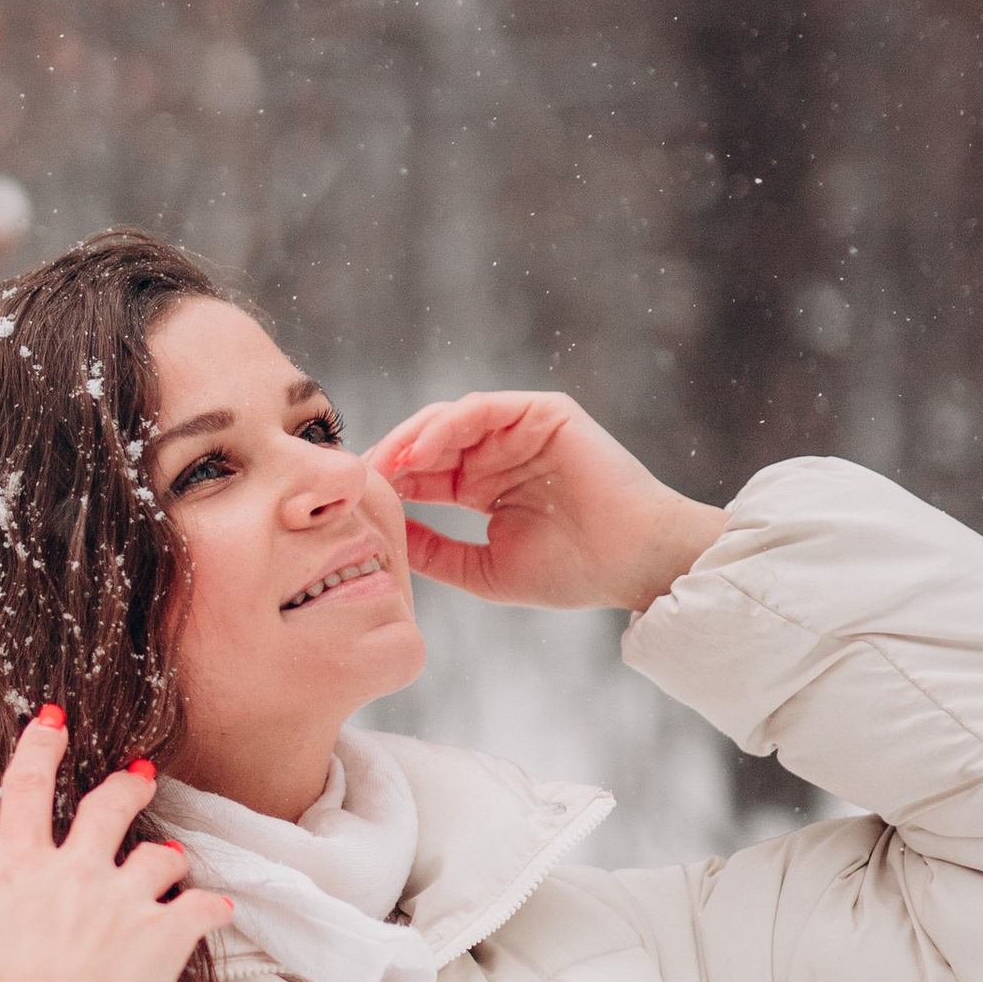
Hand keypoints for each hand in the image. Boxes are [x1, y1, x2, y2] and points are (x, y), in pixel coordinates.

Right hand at [0, 707, 233, 981]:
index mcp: (17, 878)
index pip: (26, 790)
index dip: (40, 747)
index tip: (55, 718)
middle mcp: (75, 876)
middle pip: (111, 805)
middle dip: (127, 788)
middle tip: (139, 780)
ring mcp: (124, 903)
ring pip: (163, 853)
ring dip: (169, 858)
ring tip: (172, 863)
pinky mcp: (166, 938)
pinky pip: (204, 904)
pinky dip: (212, 906)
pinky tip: (215, 910)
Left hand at [361, 390, 725, 614]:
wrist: (632, 564)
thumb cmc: (572, 573)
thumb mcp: (482, 569)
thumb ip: (434, 551)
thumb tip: (385, 542)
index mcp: (482, 486)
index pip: (421, 475)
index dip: (386, 485)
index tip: (349, 502)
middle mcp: (497, 453)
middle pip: (426, 443)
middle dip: (389, 458)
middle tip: (355, 480)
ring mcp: (520, 431)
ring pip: (448, 420)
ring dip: (412, 439)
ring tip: (386, 467)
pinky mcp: (544, 413)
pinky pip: (484, 408)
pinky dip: (448, 425)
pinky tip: (422, 452)